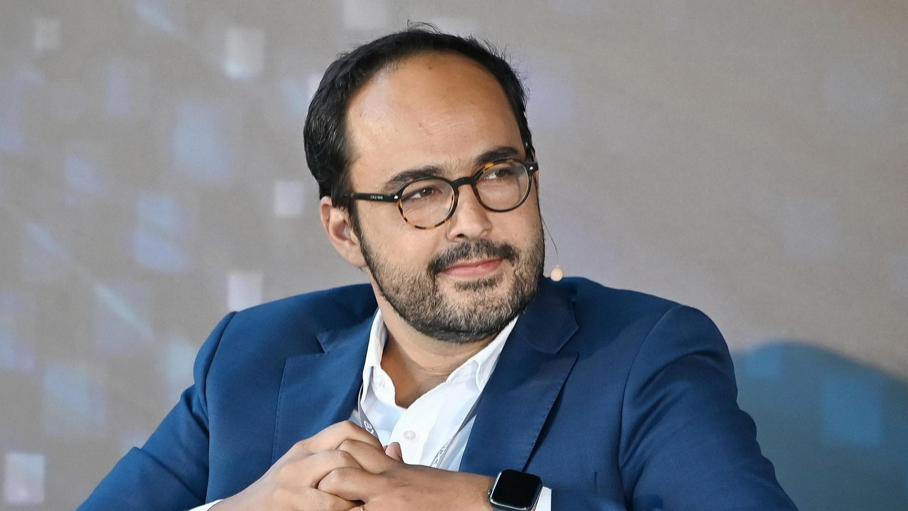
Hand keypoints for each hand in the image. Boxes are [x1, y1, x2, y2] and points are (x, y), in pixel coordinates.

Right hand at [214, 421, 384, 510]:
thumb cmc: (278, 494)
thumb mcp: (305, 469)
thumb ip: (335, 459)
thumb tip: (388, 450)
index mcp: (306, 447)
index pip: (345, 429)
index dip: (370, 441)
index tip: (379, 459)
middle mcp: (299, 459)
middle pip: (345, 453)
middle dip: (365, 472)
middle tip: (372, 488)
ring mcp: (292, 482)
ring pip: (339, 478)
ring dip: (356, 495)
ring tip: (359, 504)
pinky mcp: (289, 502)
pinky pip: (328, 505)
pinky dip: (344, 510)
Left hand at [318, 440, 494, 510]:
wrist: (470, 503)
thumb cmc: (444, 491)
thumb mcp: (415, 472)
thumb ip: (396, 462)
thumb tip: (387, 448)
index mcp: (389, 469)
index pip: (348, 453)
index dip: (331, 468)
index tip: (323, 483)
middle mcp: (384, 485)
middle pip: (337, 475)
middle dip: (324, 490)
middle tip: (322, 501)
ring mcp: (386, 505)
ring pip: (342, 495)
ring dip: (334, 505)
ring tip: (337, 508)